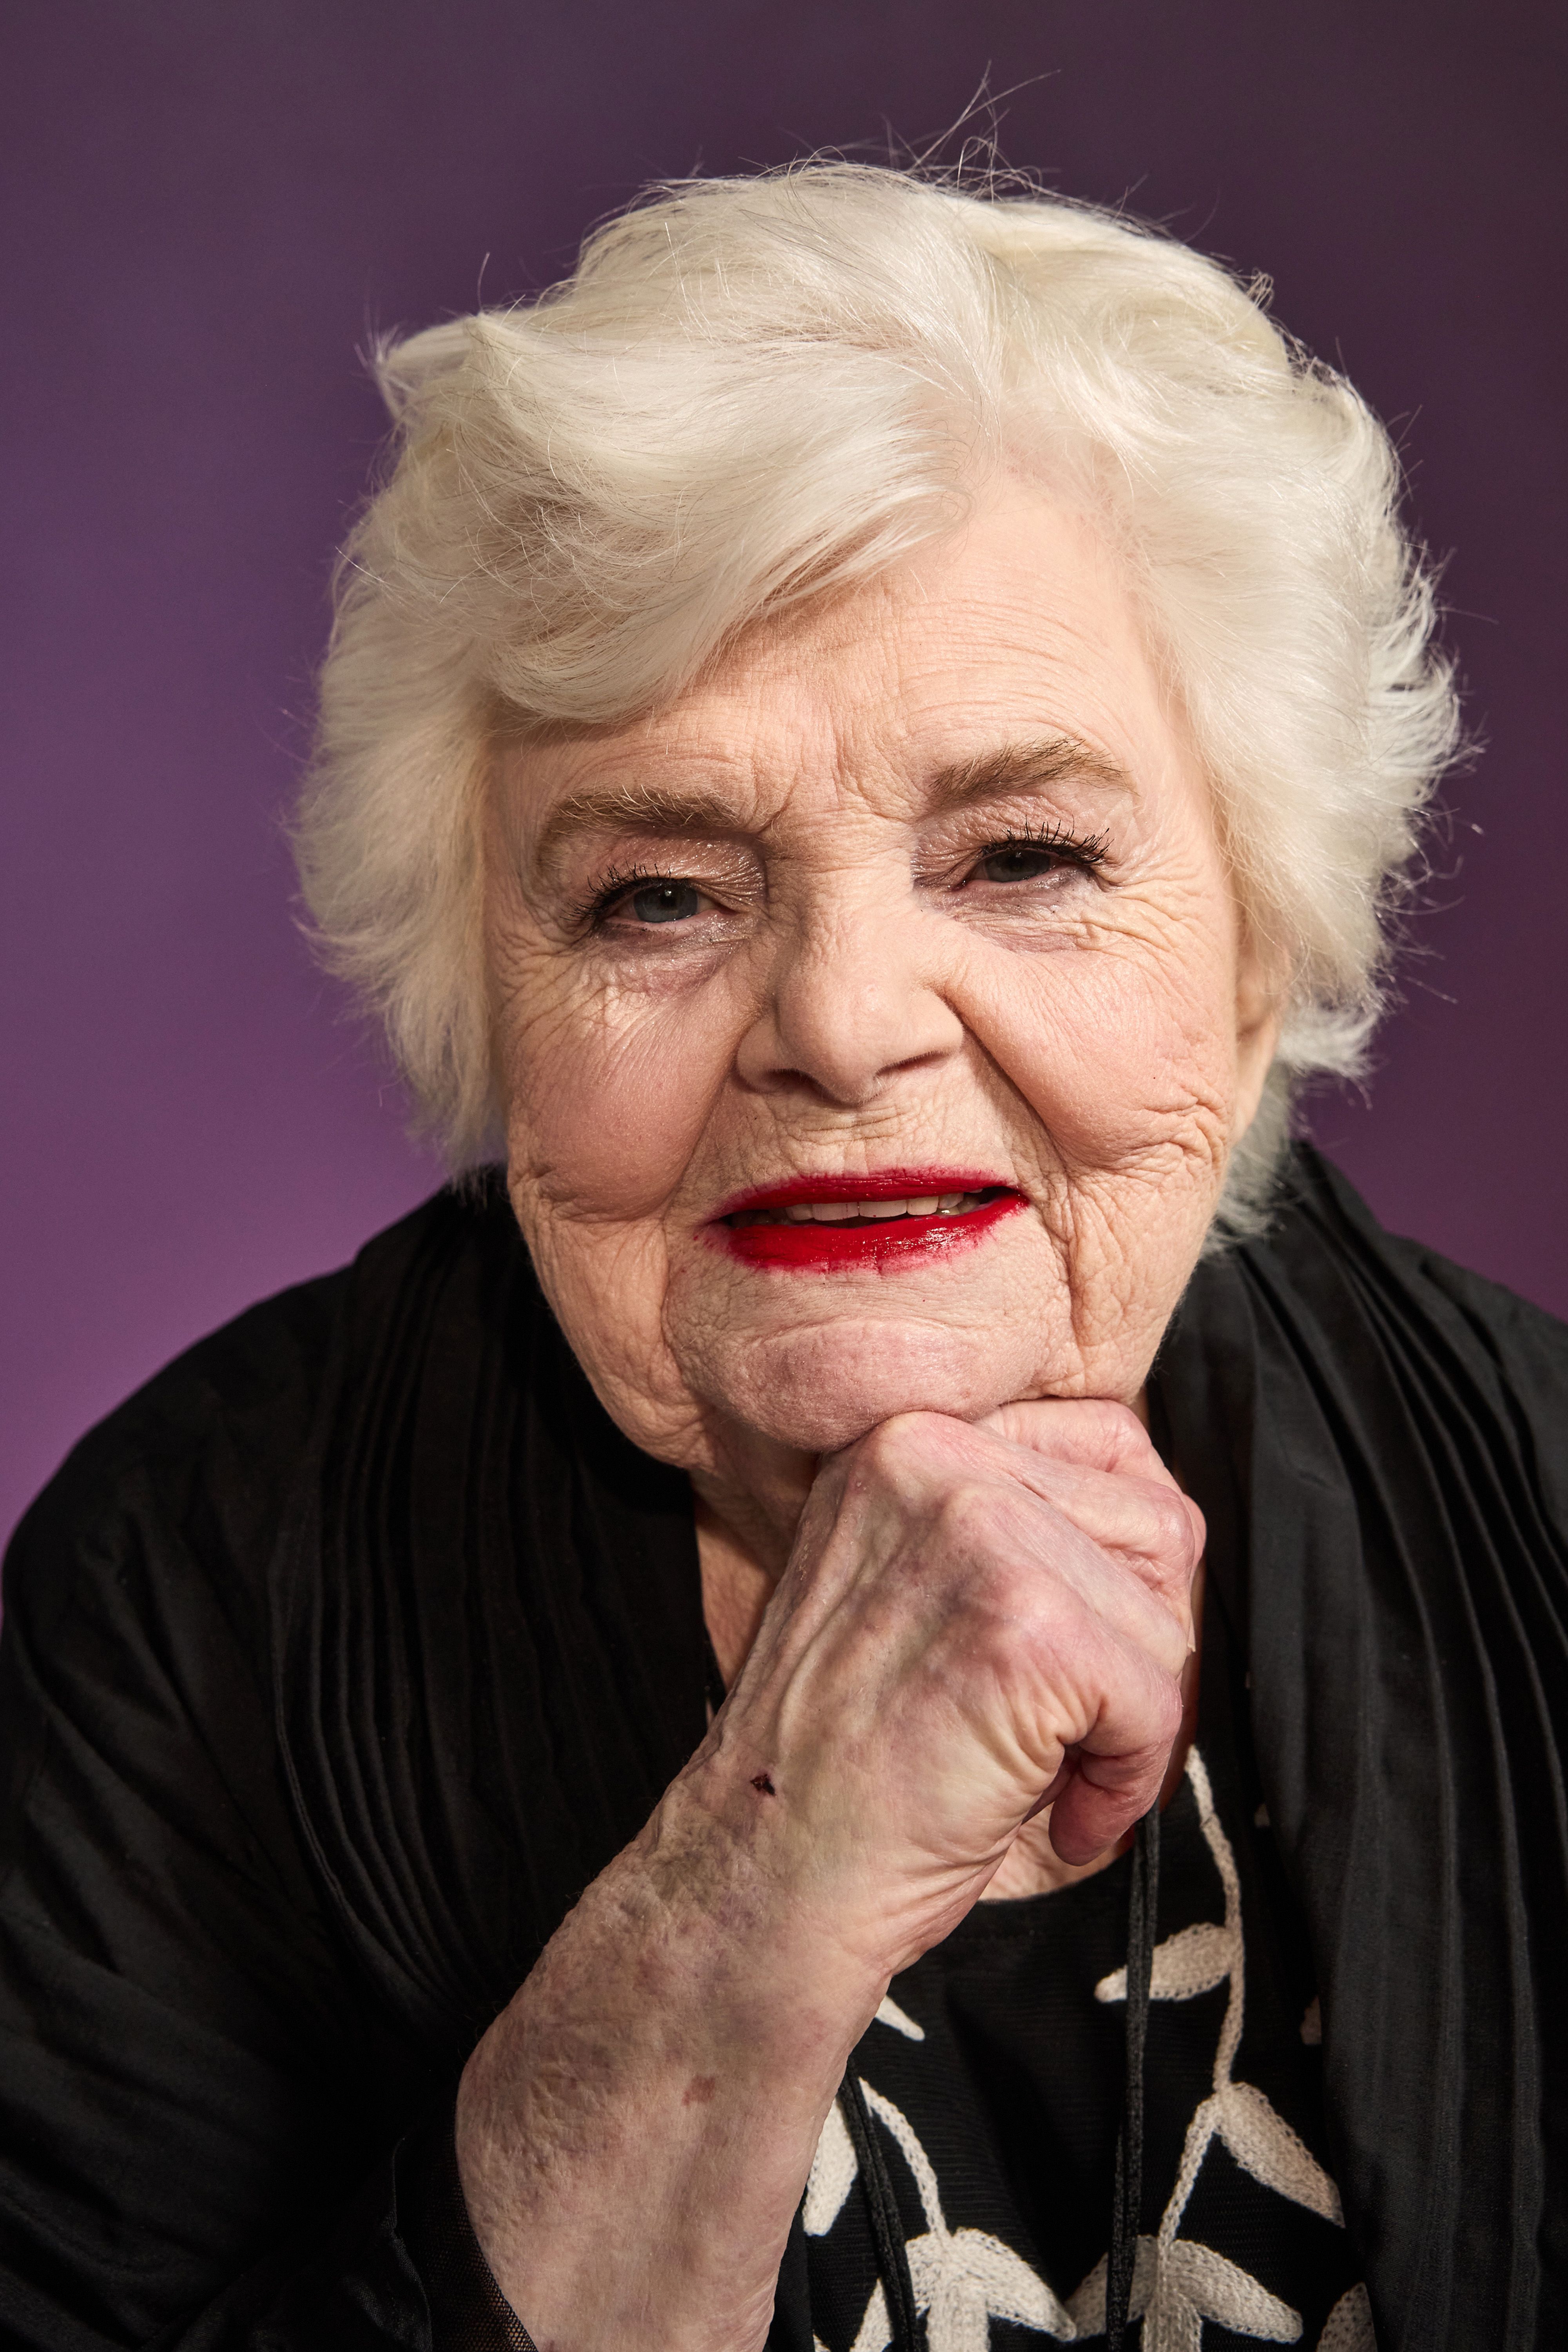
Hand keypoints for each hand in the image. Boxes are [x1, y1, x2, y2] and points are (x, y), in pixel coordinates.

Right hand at [456, 1397, 1200, 2349]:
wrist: (764, 1873)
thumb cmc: (852, 1762)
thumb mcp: (925, 1590)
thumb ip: (1025, 1535)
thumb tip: (1174, 1546)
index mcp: (907, 1438)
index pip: (1110, 1447)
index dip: (1119, 1573)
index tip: (1071, 1659)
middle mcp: (936, 1453)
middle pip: (1157, 1525)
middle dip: (1139, 1646)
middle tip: (1064, 1730)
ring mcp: (979, 1529)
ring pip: (1166, 1615)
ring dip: (1134, 1719)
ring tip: (1045, 1774)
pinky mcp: (1023, 1622)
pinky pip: (1157, 1698)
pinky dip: (1129, 1780)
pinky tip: (1055, 1813)